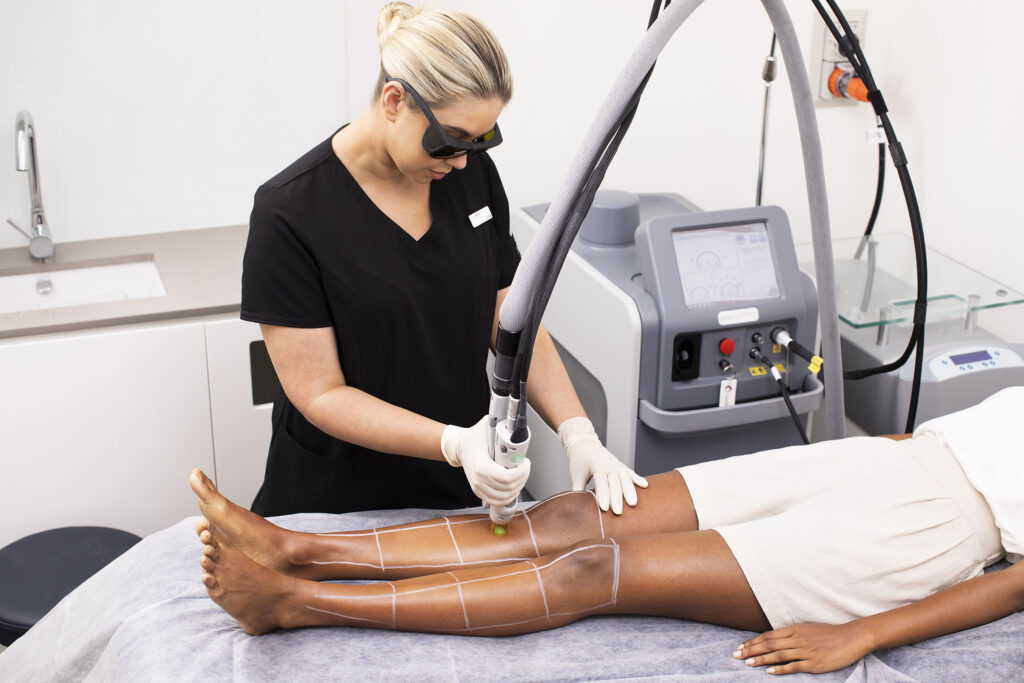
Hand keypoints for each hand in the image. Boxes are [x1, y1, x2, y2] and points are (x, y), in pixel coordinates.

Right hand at [440, 416, 530, 507]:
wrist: (459, 446)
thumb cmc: (473, 437)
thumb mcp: (487, 427)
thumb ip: (502, 426)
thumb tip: (517, 426)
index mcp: (481, 466)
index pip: (507, 477)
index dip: (522, 472)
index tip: (526, 463)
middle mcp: (479, 479)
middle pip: (508, 488)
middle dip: (522, 478)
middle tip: (525, 468)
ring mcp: (478, 487)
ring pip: (504, 497)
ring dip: (517, 488)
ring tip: (521, 476)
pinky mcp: (478, 491)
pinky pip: (496, 501)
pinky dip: (508, 497)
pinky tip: (513, 488)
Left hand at [558, 417, 647, 514]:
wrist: (584, 443)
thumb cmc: (579, 460)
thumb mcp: (576, 475)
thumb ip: (577, 491)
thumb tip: (575, 506)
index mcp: (596, 466)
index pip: (601, 482)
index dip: (603, 495)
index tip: (604, 508)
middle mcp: (608, 465)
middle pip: (615, 483)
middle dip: (617, 498)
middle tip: (618, 512)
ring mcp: (616, 465)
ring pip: (625, 478)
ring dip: (629, 491)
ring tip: (633, 503)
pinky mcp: (621, 466)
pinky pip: (631, 472)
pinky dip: (638, 478)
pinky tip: (644, 485)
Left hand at [734, 622, 872, 674]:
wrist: (851, 638)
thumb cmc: (829, 634)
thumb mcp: (807, 629)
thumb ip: (791, 634)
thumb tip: (775, 640)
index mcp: (795, 629)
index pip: (768, 636)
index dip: (753, 641)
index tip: (741, 646)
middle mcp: (797, 639)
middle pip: (769, 644)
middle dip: (751, 650)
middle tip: (736, 655)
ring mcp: (806, 651)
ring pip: (778, 655)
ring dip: (761, 659)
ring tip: (747, 663)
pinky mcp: (814, 663)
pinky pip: (794, 666)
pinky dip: (780, 669)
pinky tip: (769, 672)